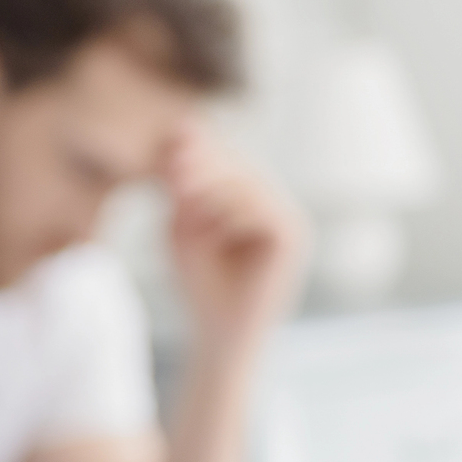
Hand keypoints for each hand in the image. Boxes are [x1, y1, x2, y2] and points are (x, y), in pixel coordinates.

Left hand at [160, 125, 305, 348]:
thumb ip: (183, 183)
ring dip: (210, 195)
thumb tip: (184, 126)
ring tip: (186, 216)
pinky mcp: (292, 238)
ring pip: (246, 185)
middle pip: (238, 168)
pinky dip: (227, 217)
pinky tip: (208, 236)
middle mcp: (275, 206)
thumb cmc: (199, 283)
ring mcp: (289, 220)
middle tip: (173, 174)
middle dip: (203, 168)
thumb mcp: (182, 225)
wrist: (216, 335)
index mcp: (252, 201)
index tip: (169, 144)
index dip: (200, 151)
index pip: (227, 162)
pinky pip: (258, 209)